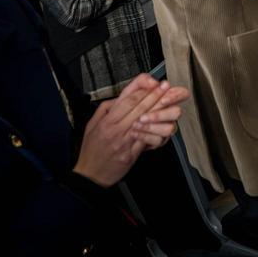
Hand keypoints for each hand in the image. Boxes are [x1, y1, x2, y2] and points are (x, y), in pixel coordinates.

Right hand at [73, 75, 188, 186]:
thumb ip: (105, 109)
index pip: (128, 100)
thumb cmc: (91, 150)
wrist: (89, 175)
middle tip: (166, 86)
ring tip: (169, 102)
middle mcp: (115, 130)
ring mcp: (124, 142)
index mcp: (107, 121)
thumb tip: (120, 97)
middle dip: (155, 95)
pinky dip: (156, 132)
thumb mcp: (91, 125)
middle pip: (139, 108)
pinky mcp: (130, 154)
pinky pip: (146, 141)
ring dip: (159, 111)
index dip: (143, 90)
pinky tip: (164, 124)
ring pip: (145, 122)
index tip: (154, 83)